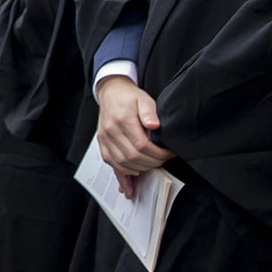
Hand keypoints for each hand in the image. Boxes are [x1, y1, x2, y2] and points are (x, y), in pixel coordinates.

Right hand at [94, 77, 170, 199]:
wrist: (111, 93)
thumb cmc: (129, 97)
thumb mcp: (143, 98)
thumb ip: (149, 111)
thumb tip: (154, 125)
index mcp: (122, 119)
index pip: (142, 145)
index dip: (158, 154)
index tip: (169, 154)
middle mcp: (110, 131)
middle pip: (133, 157)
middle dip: (152, 163)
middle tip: (163, 160)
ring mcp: (104, 139)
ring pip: (122, 163)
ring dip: (140, 169)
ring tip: (152, 166)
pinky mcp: (102, 145)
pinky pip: (112, 164)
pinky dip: (123, 173)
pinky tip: (133, 177)